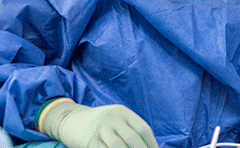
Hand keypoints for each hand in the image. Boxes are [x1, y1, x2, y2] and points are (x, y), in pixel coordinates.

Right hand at [38, 99, 158, 147]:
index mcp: (123, 112)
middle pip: (133, 138)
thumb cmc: (102, 124)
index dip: (152, 143)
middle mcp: (112, 118)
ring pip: (118, 146)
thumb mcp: (117, 119)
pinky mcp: (89, 140)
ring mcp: (100, 129)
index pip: (143, 129)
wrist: (71, 120)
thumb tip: (150, 146)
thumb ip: (130, 129)